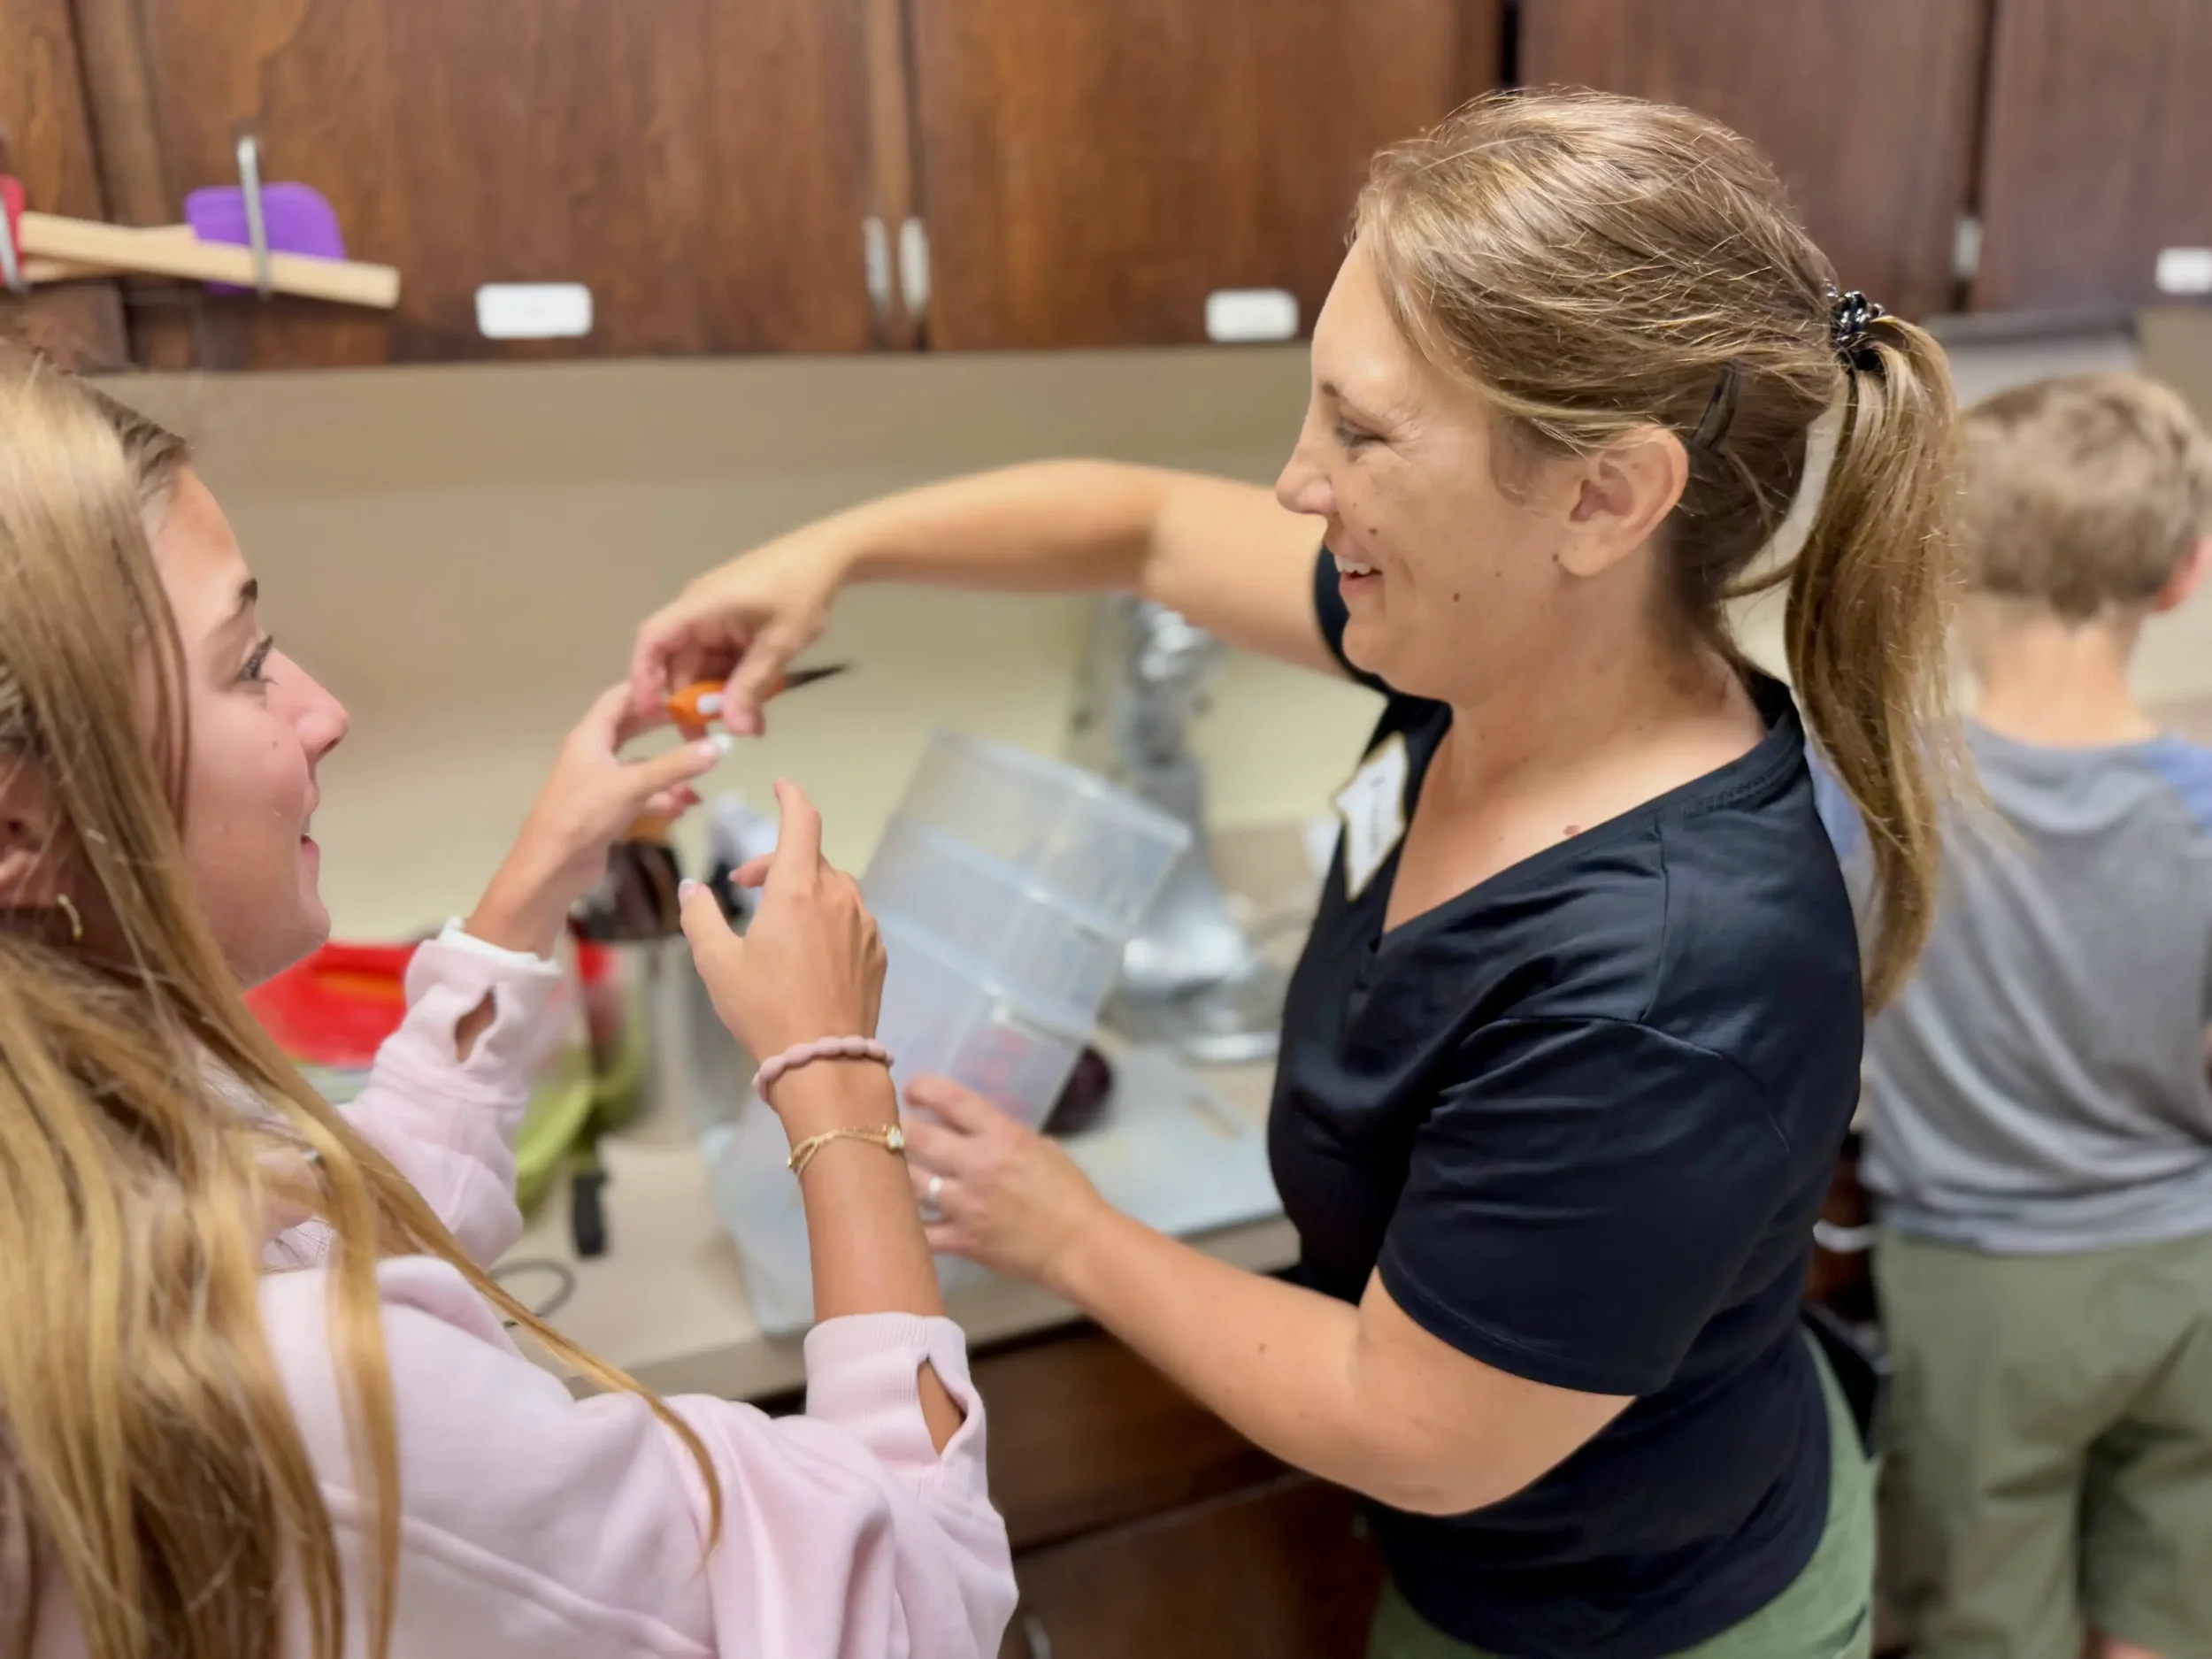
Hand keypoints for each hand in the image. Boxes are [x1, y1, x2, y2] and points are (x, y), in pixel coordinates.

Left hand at [466, 683, 726, 955]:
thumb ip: (676, 766)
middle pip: (633, 728)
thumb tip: (720, 746)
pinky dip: (661, 799)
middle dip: (665, 725)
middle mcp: (594, 754)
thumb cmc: (583, 814)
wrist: (551, 867)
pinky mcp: (606, 810)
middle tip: (700, 722)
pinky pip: (640, 795)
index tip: (685, 688)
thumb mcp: (633, 785)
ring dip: (669, 772)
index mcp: (591, 736)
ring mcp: (600, 783)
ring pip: (641, 765)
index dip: (651, 689)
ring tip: (699, 781)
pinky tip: (683, 808)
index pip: (621, 698)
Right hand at [630, 531, 848, 737]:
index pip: (653, 640)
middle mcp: (699, 612)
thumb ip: (752, 687)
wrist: (829, 555)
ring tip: (752, 724)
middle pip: (681, 664)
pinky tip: (760, 704)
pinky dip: (738, 681)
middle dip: (697, 703)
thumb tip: (734, 731)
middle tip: (717, 738)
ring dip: (724, 696)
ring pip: (706, 667)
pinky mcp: (733, 624)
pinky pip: (724, 659)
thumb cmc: (801, 592)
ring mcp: (716, 618)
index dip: (645, 677)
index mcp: (700, 608)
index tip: (651, 712)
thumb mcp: (778, 645)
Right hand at [678, 779, 885, 1070]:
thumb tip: (693, 888)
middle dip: (777, 861)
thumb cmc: (765, 1009)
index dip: (791, 797)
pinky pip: (851, 918)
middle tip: (745, 884)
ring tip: (776, 920)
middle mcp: (838, 898)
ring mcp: (864, 925)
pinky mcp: (877, 952)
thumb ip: (701, 917)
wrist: (826, 1062)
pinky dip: (828, 917)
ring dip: (805, 888)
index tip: (782, 786)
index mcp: (798, 890)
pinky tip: (807, 951)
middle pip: (811, 857)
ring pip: (834, 887)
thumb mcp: (717, 963)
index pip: (802, 822)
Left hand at [901, 1076, 1112, 1292]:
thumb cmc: (1068, 1191)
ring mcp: (964, 1205)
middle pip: (916, 1137)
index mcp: (1002, 1136)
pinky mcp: (961, 1241)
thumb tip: (972, 1128)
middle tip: (889, 1128)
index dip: (924, 1088)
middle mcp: (977, 1165)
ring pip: (907, 1182)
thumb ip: (1003, 1133)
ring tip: (889, 1168)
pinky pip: (919, 1231)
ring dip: (895, 1172)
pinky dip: (906, 1223)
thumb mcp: (1040, 1146)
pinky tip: (899, 1215)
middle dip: (896, 1127)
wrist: (1078, 1245)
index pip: (952, 1099)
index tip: (912, 1089)